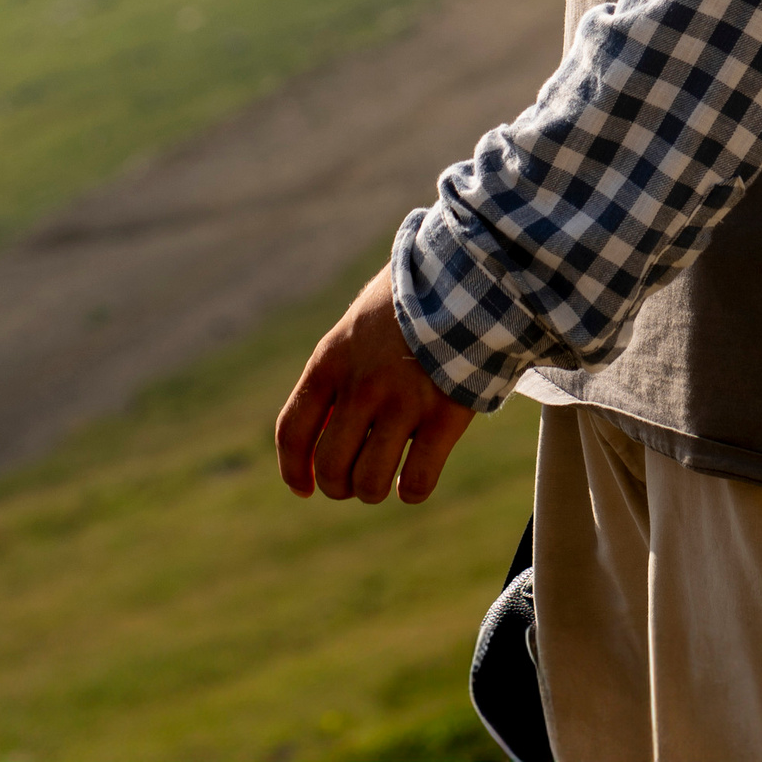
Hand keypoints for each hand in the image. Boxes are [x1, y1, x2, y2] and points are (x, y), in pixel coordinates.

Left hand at [275, 261, 475, 505]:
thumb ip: (341, 370)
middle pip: (331, 466)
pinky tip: (415, 476)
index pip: (293, 431)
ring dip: (373, 489)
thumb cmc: (411, 298)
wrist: (468, 272)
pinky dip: (411, 489)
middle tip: (355, 478)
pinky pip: (415, 482)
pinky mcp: (444, 416)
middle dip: (339, 484)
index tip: (304, 488)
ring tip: (385, 477)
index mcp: (332, 358)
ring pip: (369, 482)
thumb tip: (328, 423)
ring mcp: (403, 402)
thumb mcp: (359, 323)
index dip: (294, 470)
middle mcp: (361, 385)